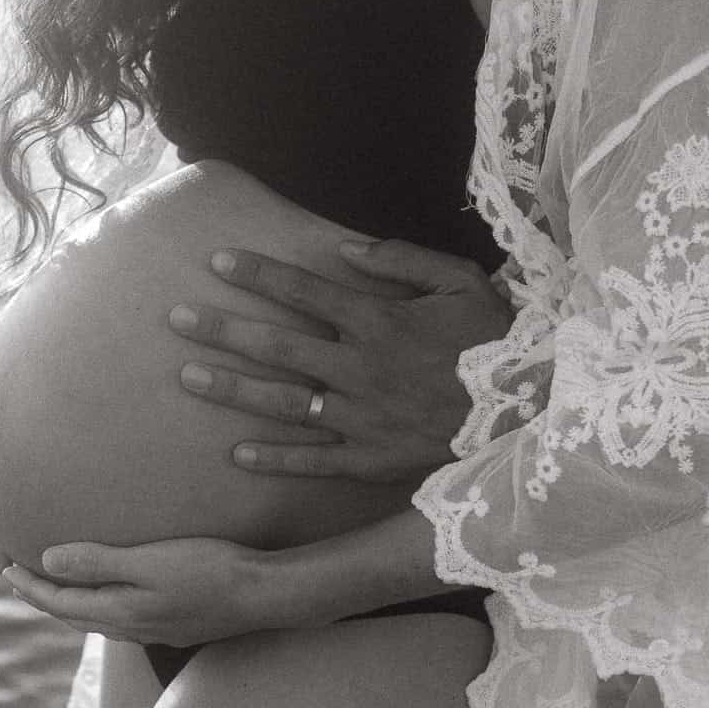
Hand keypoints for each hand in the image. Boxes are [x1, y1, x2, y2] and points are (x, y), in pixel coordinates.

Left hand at [3, 537, 265, 648]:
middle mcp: (130, 628)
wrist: (264, 596)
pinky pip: (117, 615)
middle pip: (69, 614)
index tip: (0, 560)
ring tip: (49, 580)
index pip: (56, 601)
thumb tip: (48, 560)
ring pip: (93, 618)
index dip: (25, 582)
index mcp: (120, 613)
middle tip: (13, 568)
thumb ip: (99, 561)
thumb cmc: (210, 570)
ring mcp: (152, 630)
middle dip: (37, 592)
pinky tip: (107, 588)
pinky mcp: (171, 624)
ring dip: (66, 600)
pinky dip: (95, 601)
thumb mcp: (151, 561)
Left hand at [171, 237, 511, 481]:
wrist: (533, 411)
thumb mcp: (460, 282)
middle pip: (276, 344)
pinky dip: (275, 458)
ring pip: (282, 401)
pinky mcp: (371, 459)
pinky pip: (313, 460)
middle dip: (221, 328)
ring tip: (187, 376)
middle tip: (175, 317)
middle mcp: (358, 368)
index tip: (217, 261)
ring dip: (231, 388)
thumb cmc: (498, 340)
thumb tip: (343, 247)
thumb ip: (399, 260)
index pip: (303, 290)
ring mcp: (361, 417)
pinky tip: (237, 452)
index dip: (258, 274)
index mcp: (378, 320)